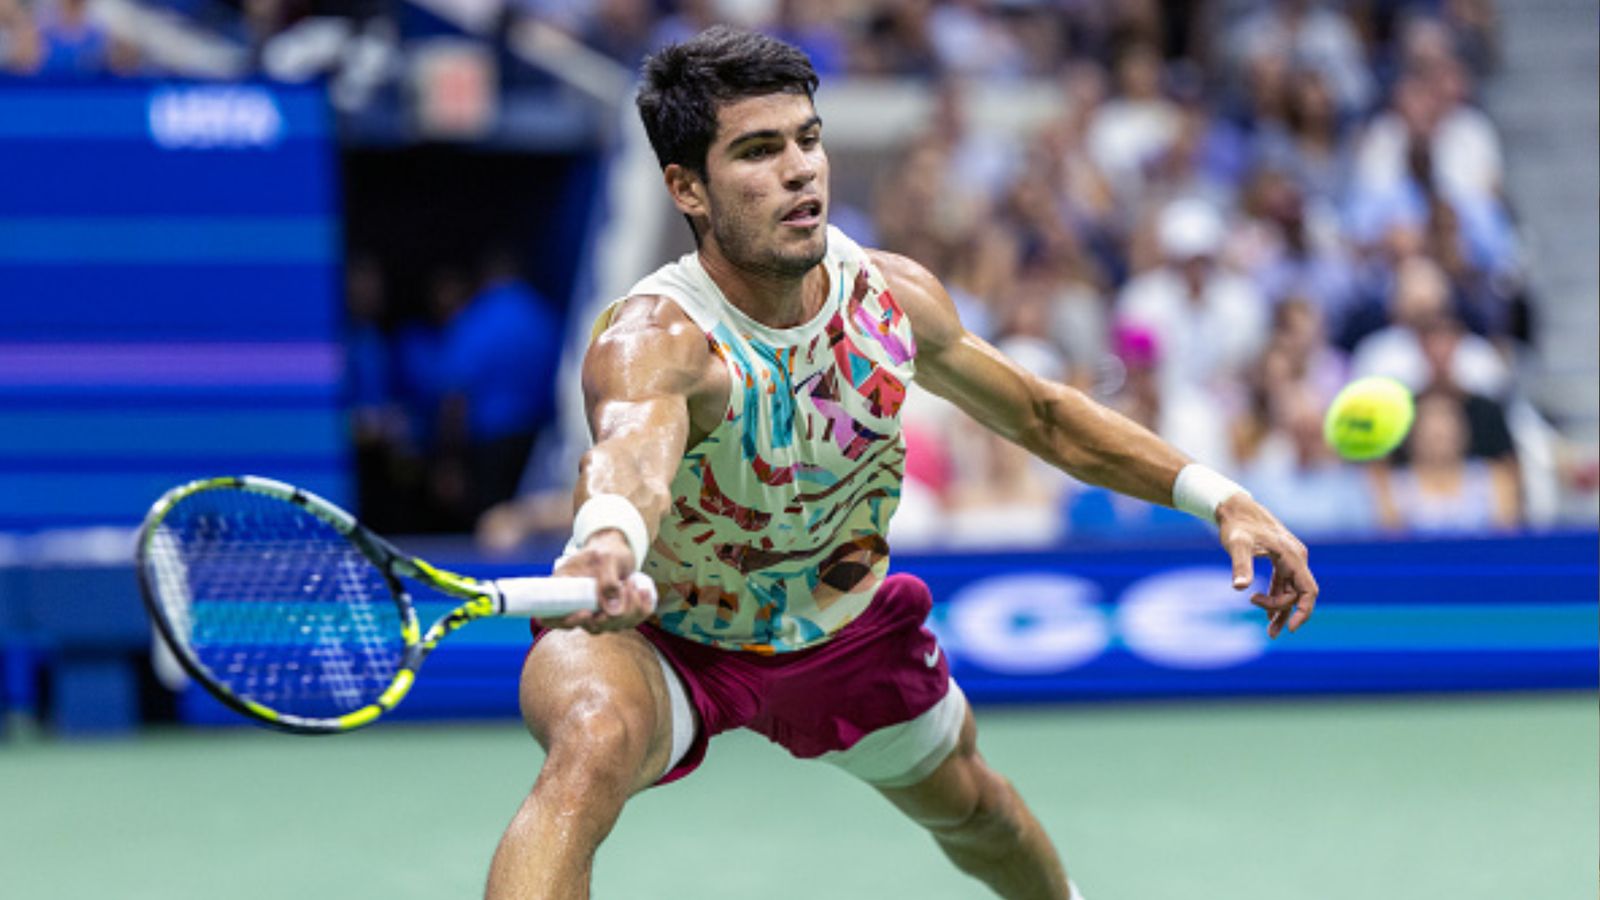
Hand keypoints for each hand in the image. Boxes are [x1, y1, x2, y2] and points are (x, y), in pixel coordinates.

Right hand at [543, 530, 656, 633]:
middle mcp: (578, 607)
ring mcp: (597, 614)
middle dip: (613, 611)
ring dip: (630, 607)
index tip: (586, 612)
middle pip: (592, 627)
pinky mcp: (615, 615)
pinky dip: (642, 609)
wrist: (617, 549)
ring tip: (631, 581)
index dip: (566, 623)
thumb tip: (611, 611)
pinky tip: (644, 591)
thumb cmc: (606, 550)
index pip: (552, 618)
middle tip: (624, 583)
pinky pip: (630, 622)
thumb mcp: (607, 558)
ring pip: (613, 627)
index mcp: (564, 591)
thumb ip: (608, 580)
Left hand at [1215, 494, 1317, 638]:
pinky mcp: (1280, 559)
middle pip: (1299, 594)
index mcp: (1292, 556)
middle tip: (1267, 630)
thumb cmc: (1236, 524)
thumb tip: (1240, 587)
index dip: (1304, 611)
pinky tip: (1266, 611)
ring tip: (1270, 631)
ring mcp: (1289, 559)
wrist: (1233, 506)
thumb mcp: (1237, 544)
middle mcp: (1296, 558)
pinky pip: (1283, 583)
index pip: (1308, 590)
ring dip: (1281, 609)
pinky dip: (1276, 597)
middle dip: (1286, 613)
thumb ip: (1241, 565)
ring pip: (1291, 590)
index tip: (1291, 628)